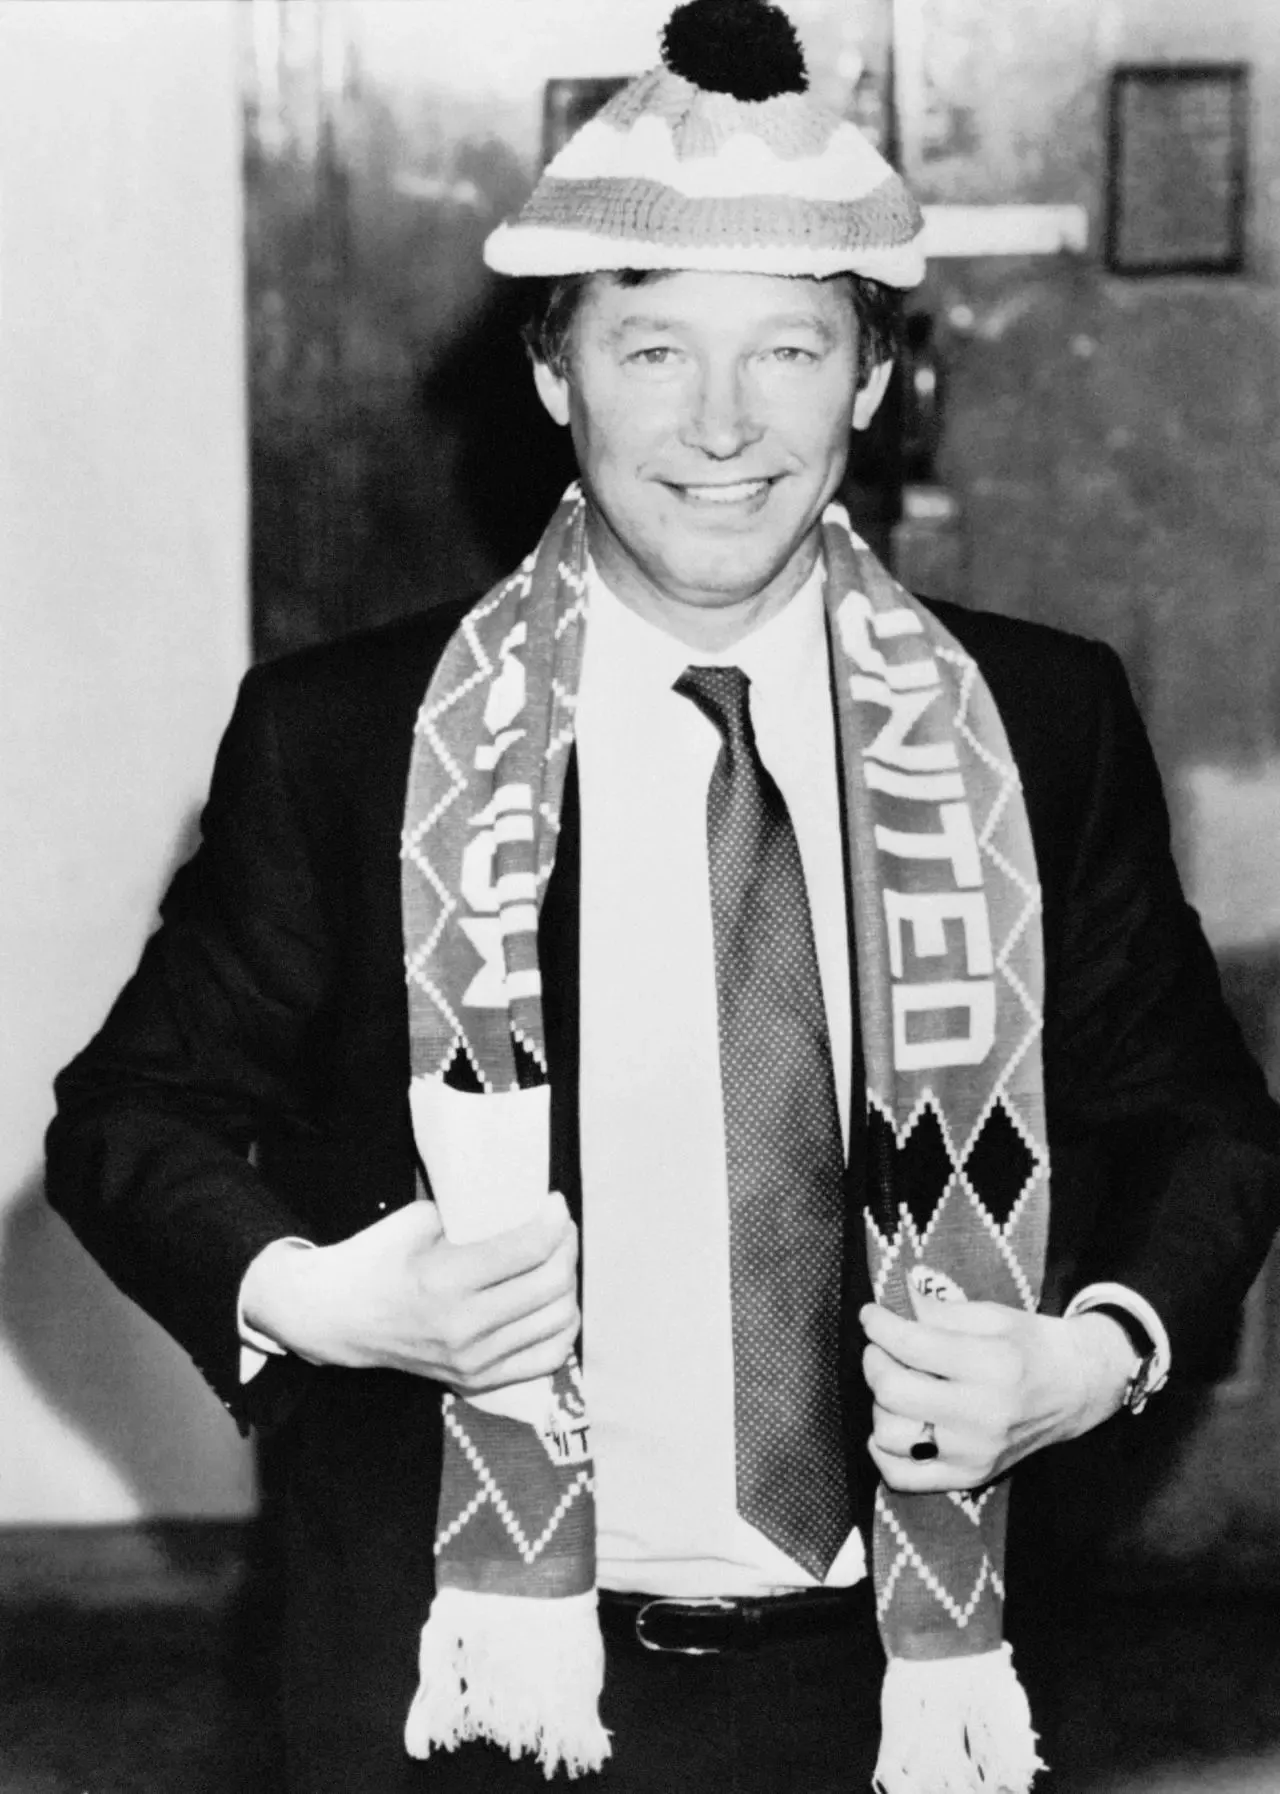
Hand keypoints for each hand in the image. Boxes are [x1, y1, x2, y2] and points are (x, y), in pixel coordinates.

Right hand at [240, 1194, 578, 1392]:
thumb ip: (470, 1213)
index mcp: (445, 1280)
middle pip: (551, 1283)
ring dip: (568, 1282)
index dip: (553, 1219)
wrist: (338, 1319)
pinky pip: (547, 1357)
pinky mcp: (478, 1380)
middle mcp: (464, 1327)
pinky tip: (555, 1301)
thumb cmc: (375, 1260)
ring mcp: (474, 1360)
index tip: (554, 1202)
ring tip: (557, 1259)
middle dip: (566, 1245)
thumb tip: (521, 1204)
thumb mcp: (416, 1220)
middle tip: (559, 1226)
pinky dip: (561, 1326)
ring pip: (558, 1320)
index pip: (529, 1248)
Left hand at [860, 1286, 1137, 1492]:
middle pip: (892, 1392)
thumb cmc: (1030, 1346)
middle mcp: (982, 1415)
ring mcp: (975, 1453)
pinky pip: (905, 1478)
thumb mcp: (990, 1314)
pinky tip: (894, 1424)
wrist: (1076, 1389)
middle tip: (881, 1348)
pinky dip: (884, 1453)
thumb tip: (891, 1306)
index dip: (878, 1324)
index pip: (910, 1345)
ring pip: (890, 1436)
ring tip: (897, 1385)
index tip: (870, 1315)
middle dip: (875, 1361)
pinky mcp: (970, 1477)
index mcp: (991, 1365)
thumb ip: (937, 1311)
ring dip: (880, 1404)